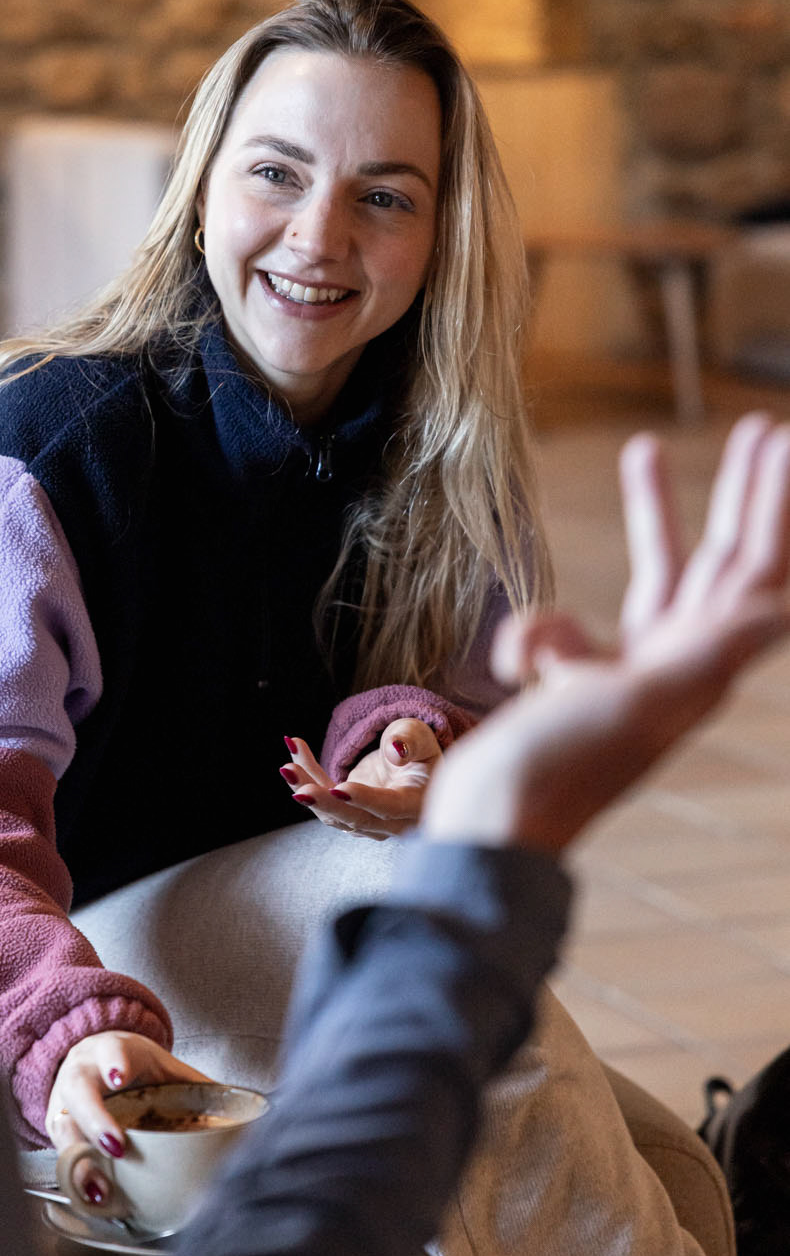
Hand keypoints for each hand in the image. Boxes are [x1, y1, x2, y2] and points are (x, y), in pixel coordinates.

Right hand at [45, 1031, 211, 1209]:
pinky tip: (91, 1197)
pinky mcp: (57, 1126)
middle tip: (116, 1146)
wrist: (92, 1058)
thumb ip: (197, 1087)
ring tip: (100, 1190)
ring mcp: (64, 1098)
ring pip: (62, 1125)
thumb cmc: (133, 1066)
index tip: (119, 1077)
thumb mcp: (164, 1067)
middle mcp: (82, 1071)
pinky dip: (74, 1176)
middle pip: (79, 1090)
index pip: (111, 1051)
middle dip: (95, 1119)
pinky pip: (59, 1152)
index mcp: (112, 1050)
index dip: (114, 1063)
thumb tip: (244, 1116)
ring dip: (79, 1159)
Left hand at [281, 719, 439, 837]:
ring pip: (334, 814)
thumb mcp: (420, 737)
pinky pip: (326, 802)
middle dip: (325, 803)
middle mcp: (394, 823)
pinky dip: (308, 780)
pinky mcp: (350, 816)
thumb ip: (411, 741)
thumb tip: (396, 751)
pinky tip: (292, 758)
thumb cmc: (419, 750)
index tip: (338, 788)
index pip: (390, 807)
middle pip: (356, 819)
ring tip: (287, 767)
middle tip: (298, 785)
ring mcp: (370, 824)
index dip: (365, 799)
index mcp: (417, 805)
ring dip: (308, 789)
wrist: (414, 768)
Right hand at [425, 414, 789, 857]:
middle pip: (720, 562)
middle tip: (759, 430)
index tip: (780, 444)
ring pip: (653, 576)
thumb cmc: (563, 768)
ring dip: (653, 514)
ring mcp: (625, 669)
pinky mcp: (575, 678)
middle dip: (740, 495)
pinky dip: (542, 622)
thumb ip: (710, 652)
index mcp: (699, 664)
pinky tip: (520, 653)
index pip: (753, 570)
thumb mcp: (641, 701)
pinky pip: (562, 623)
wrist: (493, 825)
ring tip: (645, 443)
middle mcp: (675, 663)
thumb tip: (783, 607)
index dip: (772, 508)